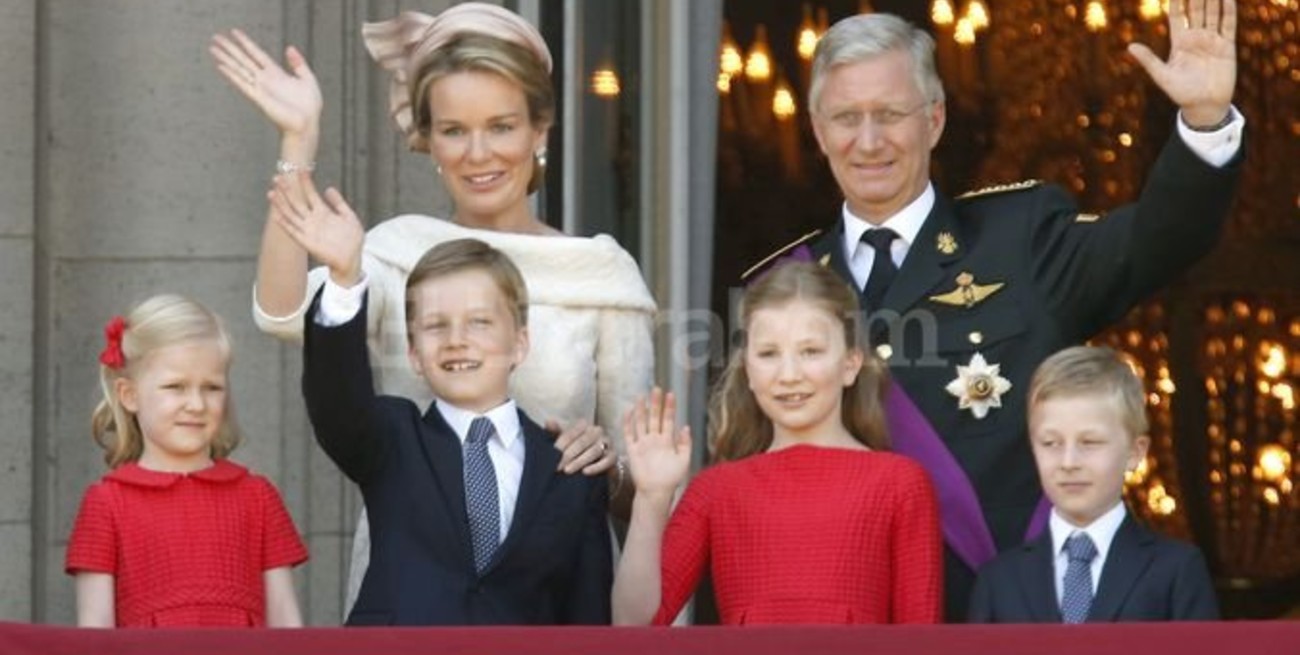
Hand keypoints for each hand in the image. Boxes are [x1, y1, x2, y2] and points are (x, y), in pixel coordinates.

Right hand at [210, 29, 322, 138]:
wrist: (307, 125)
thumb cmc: (309, 107)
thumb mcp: (308, 79)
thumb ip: (298, 63)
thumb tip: (289, 47)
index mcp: (276, 74)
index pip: (257, 54)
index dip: (246, 42)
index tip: (234, 32)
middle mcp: (265, 79)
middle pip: (243, 59)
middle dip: (230, 48)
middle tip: (215, 37)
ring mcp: (260, 88)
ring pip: (239, 69)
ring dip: (225, 58)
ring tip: (212, 48)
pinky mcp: (259, 98)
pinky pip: (242, 83)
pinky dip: (231, 74)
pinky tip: (221, 66)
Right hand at [268, 172, 363, 285]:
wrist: (351, 258)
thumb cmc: (352, 239)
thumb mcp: (349, 217)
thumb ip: (339, 203)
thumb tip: (328, 188)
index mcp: (323, 212)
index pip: (311, 193)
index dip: (305, 182)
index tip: (300, 169)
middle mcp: (313, 219)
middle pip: (297, 201)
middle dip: (287, 190)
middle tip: (278, 177)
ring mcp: (308, 230)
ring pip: (291, 214)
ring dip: (281, 204)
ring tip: (271, 192)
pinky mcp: (306, 241)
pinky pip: (293, 231)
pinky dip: (284, 224)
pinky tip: (276, 215)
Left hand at [546, 419, 615, 475]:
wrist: (595, 464)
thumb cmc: (576, 450)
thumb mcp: (564, 441)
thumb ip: (556, 432)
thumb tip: (549, 421)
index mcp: (584, 424)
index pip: (570, 434)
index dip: (560, 446)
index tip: (550, 457)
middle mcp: (597, 431)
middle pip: (582, 442)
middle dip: (568, 456)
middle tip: (557, 467)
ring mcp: (607, 442)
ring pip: (594, 451)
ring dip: (579, 461)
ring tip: (567, 470)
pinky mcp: (614, 456)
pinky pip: (607, 460)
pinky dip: (596, 467)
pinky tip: (585, 472)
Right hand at [623, 388, 691, 496]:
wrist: (656, 492)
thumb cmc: (671, 478)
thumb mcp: (684, 460)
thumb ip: (685, 443)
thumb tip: (685, 426)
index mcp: (667, 441)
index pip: (668, 420)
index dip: (670, 407)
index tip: (671, 394)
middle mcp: (654, 439)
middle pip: (654, 417)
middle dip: (655, 403)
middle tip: (656, 388)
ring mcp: (643, 443)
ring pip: (641, 422)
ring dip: (641, 409)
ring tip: (641, 396)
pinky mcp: (632, 450)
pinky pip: (629, 434)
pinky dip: (628, 423)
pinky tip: (628, 411)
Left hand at [1127, 0, 1236, 126]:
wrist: (1204, 106)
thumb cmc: (1181, 93)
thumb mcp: (1162, 76)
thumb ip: (1148, 60)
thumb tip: (1130, 46)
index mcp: (1179, 42)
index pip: (1177, 16)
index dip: (1176, 2)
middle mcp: (1196, 38)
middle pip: (1195, 10)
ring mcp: (1212, 40)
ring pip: (1212, 13)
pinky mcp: (1227, 46)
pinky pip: (1228, 25)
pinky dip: (1228, 11)